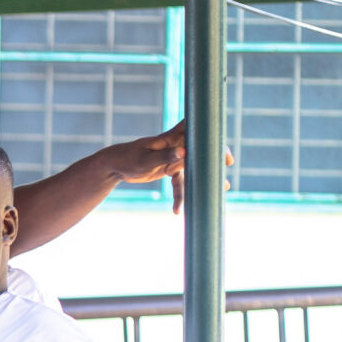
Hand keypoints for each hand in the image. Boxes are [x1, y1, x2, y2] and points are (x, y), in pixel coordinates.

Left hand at [101, 120, 224, 211]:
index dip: (210, 134)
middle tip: (227, 164)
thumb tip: (182, 152)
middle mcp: (176, 146)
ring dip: (207, 178)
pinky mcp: (169, 169)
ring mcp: (174, 158)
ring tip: (224, 188)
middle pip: (201, 150)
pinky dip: (181, 196)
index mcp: (171, 138)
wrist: (114, 165)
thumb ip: (163, 156)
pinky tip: (178, 211)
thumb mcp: (144, 159)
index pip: (195, 129)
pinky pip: (180, 183)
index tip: (221, 145)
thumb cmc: (128, 158)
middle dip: (215, 157)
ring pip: (195, 168)